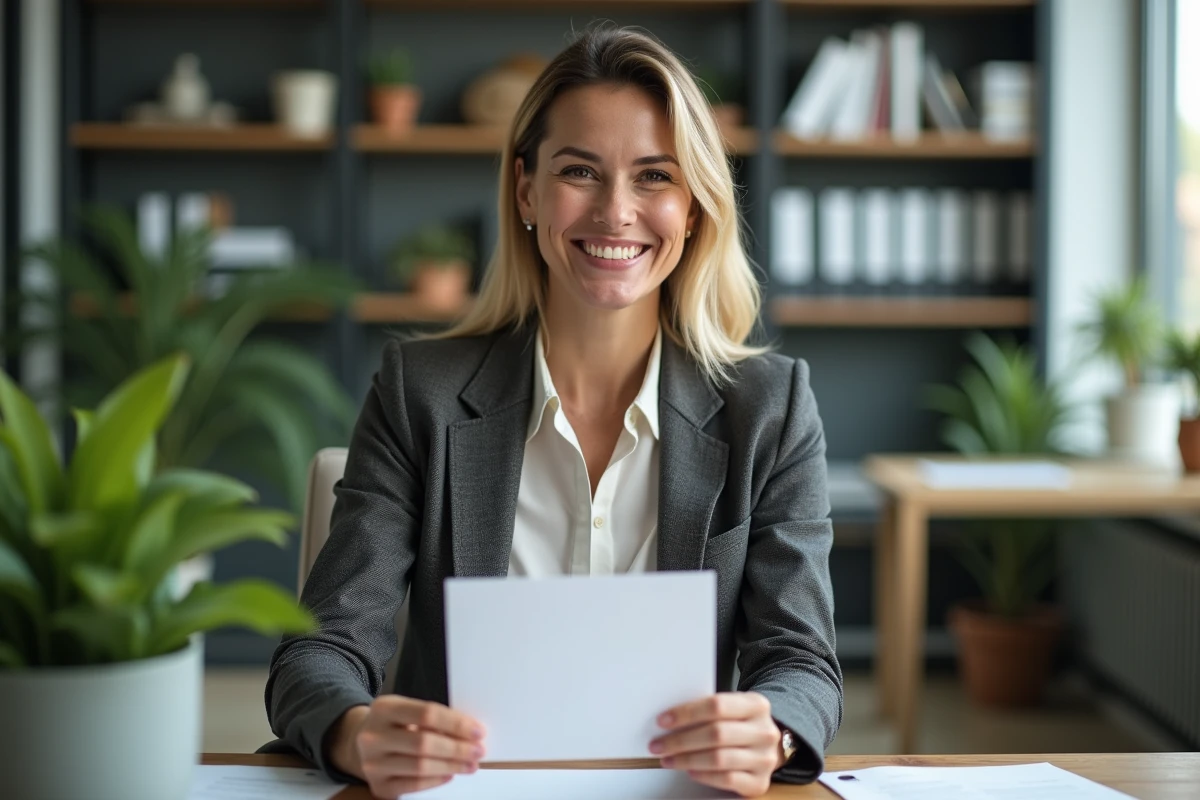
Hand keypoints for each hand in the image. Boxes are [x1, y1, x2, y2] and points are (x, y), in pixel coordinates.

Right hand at [330, 696, 486, 797]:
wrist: (359, 744)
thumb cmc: (394, 725)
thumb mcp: (406, 711)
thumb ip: (432, 718)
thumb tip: (469, 733)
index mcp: (384, 708)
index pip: (427, 713)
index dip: (456, 723)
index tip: (478, 731)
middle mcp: (373, 735)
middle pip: (424, 743)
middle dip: (457, 748)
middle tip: (478, 751)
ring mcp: (372, 762)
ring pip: (420, 766)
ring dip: (451, 766)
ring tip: (470, 765)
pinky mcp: (377, 785)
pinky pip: (413, 785)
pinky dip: (435, 781)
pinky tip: (449, 774)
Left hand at [649, 692, 782, 797]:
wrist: (770, 747)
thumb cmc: (742, 725)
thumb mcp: (734, 708)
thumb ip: (709, 710)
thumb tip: (670, 719)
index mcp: (756, 705)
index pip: (717, 705)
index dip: (687, 713)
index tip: (663, 720)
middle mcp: (764, 731)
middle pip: (716, 733)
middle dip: (680, 740)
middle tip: (658, 745)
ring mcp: (764, 759)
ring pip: (719, 759)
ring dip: (687, 760)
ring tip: (668, 759)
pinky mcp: (760, 782)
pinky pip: (727, 779)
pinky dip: (704, 776)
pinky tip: (690, 771)